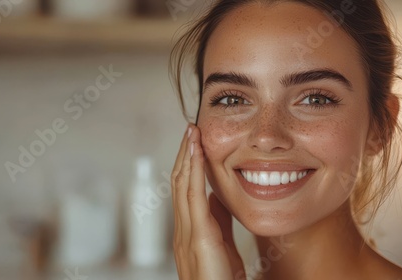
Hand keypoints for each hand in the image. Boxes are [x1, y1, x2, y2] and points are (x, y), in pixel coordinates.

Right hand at [171, 124, 244, 279]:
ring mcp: (186, 233)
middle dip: (184, 154)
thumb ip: (217, 220)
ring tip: (191, 133)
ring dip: (187, 156)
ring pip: (182, 185)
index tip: (193, 143)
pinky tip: (197, 154)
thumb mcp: (222, 244)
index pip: (184, 189)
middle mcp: (182, 229)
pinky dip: (193, 172)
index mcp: (188, 230)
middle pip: (179, 182)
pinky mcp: (198, 237)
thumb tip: (214, 197)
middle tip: (190, 129)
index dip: (187, 164)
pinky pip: (193, 197)